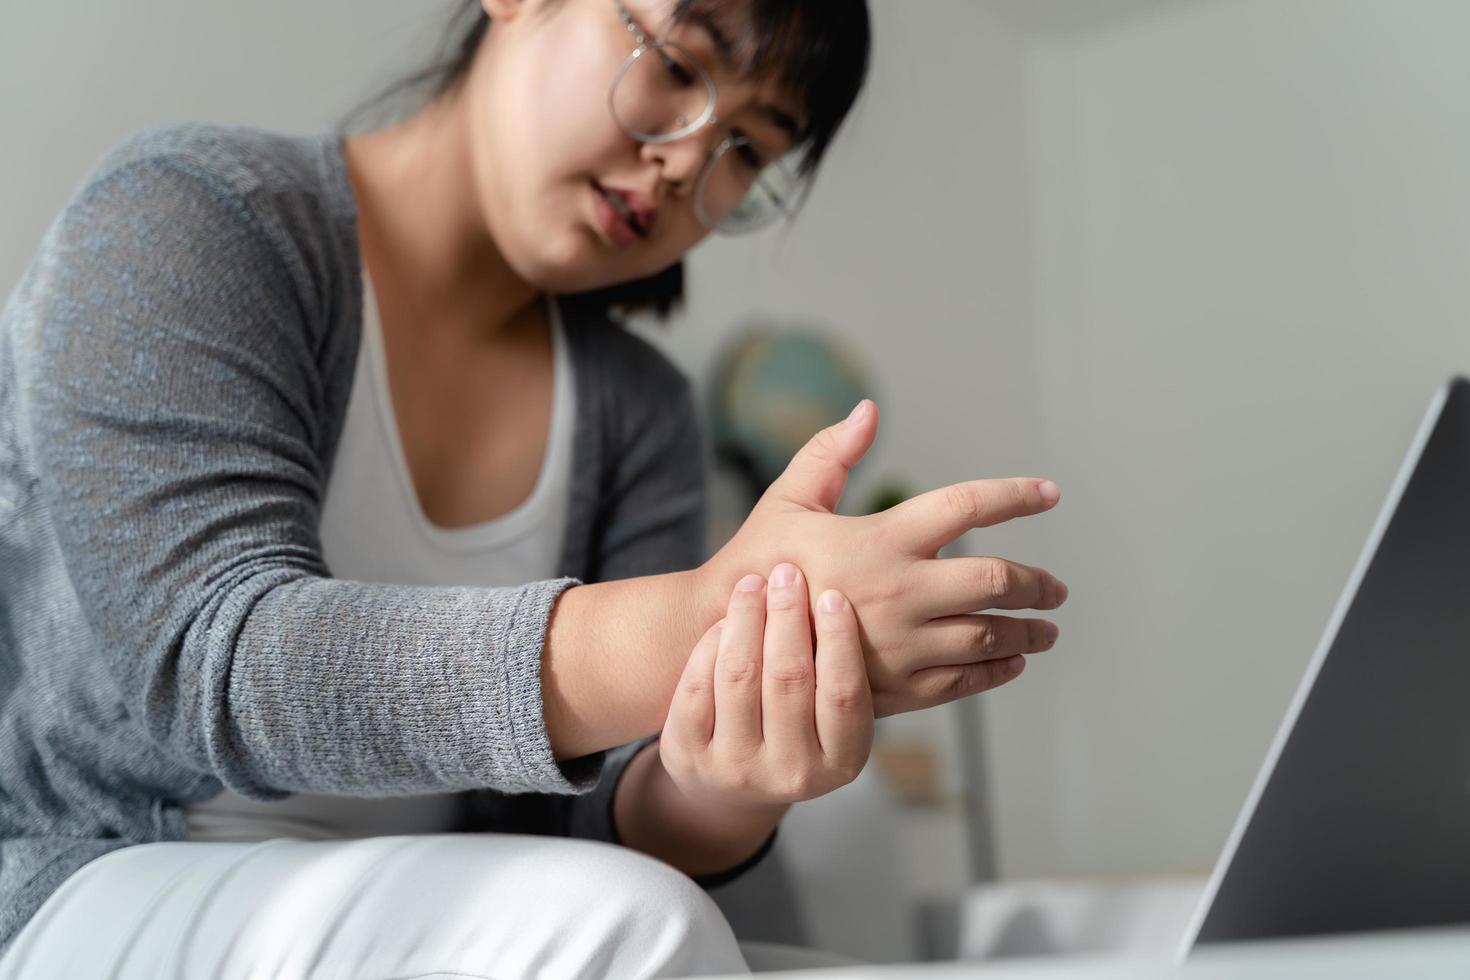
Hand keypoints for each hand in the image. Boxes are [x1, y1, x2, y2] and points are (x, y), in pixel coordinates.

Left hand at [659, 563, 872, 814]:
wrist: (730, 791)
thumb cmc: (793, 734)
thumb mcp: (828, 721)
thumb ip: (835, 673)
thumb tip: (834, 595)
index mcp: (840, 761)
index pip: (843, 692)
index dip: (839, 638)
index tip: (833, 593)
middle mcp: (792, 773)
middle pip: (789, 677)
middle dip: (787, 615)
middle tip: (787, 572)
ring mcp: (736, 768)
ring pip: (740, 676)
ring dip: (747, 618)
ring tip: (753, 583)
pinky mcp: (689, 755)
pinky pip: (698, 685)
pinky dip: (710, 644)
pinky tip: (724, 619)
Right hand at [698, 400, 1064, 716]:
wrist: (726, 645)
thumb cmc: (757, 564)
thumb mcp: (787, 500)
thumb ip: (830, 454)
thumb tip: (868, 411)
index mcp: (881, 538)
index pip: (968, 506)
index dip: (1017, 495)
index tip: (1050, 494)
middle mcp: (901, 591)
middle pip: (997, 580)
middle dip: (1038, 584)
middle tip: (1057, 589)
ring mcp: (901, 644)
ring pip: (990, 637)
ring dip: (1028, 633)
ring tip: (1046, 630)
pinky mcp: (895, 688)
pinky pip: (963, 682)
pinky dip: (996, 671)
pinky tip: (1010, 663)